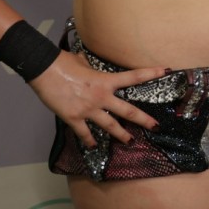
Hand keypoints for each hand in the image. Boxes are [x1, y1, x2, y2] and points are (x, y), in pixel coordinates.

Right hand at [28, 50, 165, 146]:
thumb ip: (91, 68)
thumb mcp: (83, 62)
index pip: (133, 77)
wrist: (44, 70)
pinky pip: (85, 133)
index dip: (150, 73)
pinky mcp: (74, 118)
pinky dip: (89, 140)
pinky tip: (93, 145)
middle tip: (155, 126)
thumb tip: (89, 67)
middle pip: (127, 111)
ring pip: (110, 126)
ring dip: (121, 134)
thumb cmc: (63, 62)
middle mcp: (101, 97)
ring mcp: (88, 109)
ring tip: (130, 141)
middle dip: (143, 119)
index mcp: (105, 81)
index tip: (165, 71)